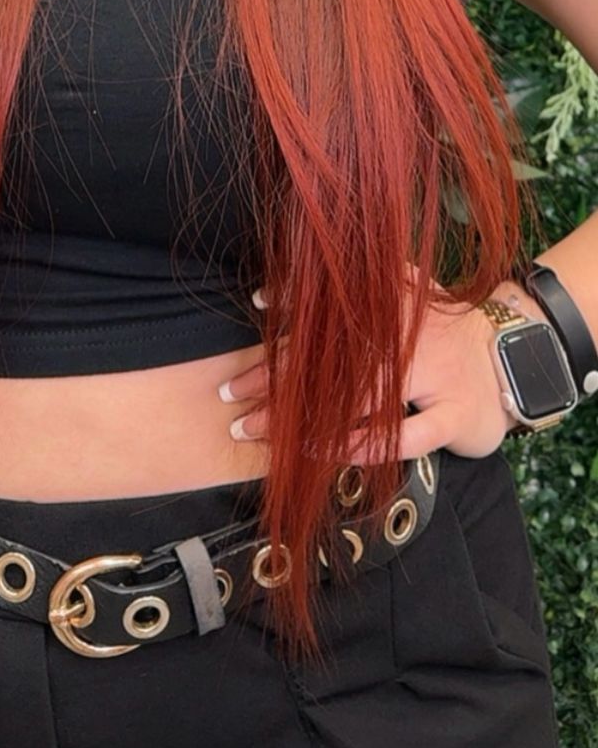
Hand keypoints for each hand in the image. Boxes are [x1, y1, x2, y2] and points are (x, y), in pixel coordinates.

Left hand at [217, 276, 549, 462]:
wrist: (513, 357)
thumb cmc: (438, 332)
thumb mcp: (396, 296)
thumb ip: (338, 296)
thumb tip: (266, 292)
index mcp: (390, 306)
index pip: (324, 324)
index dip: (278, 345)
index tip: (238, 366)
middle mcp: (410, 337)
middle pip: (334, 365)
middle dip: (280, 389)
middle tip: (235, 408)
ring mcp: (437, 375)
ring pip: (365, 402)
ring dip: (312, 423)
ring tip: (269, 437)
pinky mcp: (458, 414)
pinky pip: (407, 436)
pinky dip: (366, 447)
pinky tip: (330, 454)